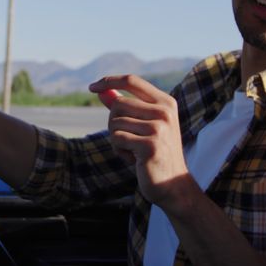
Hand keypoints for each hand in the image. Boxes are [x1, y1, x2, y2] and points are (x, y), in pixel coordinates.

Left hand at [90, 75, 193, 211]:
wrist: (173, 184)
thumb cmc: (155, 153)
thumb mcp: (142, 126)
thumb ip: (124, 107)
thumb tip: (101, 91)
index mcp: (166, 102)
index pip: (132, 81)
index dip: (109, 81)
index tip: (92, 87)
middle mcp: (164, 112)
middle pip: (118, 104)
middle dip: (113, 123)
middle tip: (125, 139)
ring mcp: (159, 128)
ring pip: (115, 123)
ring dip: (116, 139)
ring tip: (133, 151)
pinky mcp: (150, 145)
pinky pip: (117, 139)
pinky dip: (119, 151)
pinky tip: (134, 159)